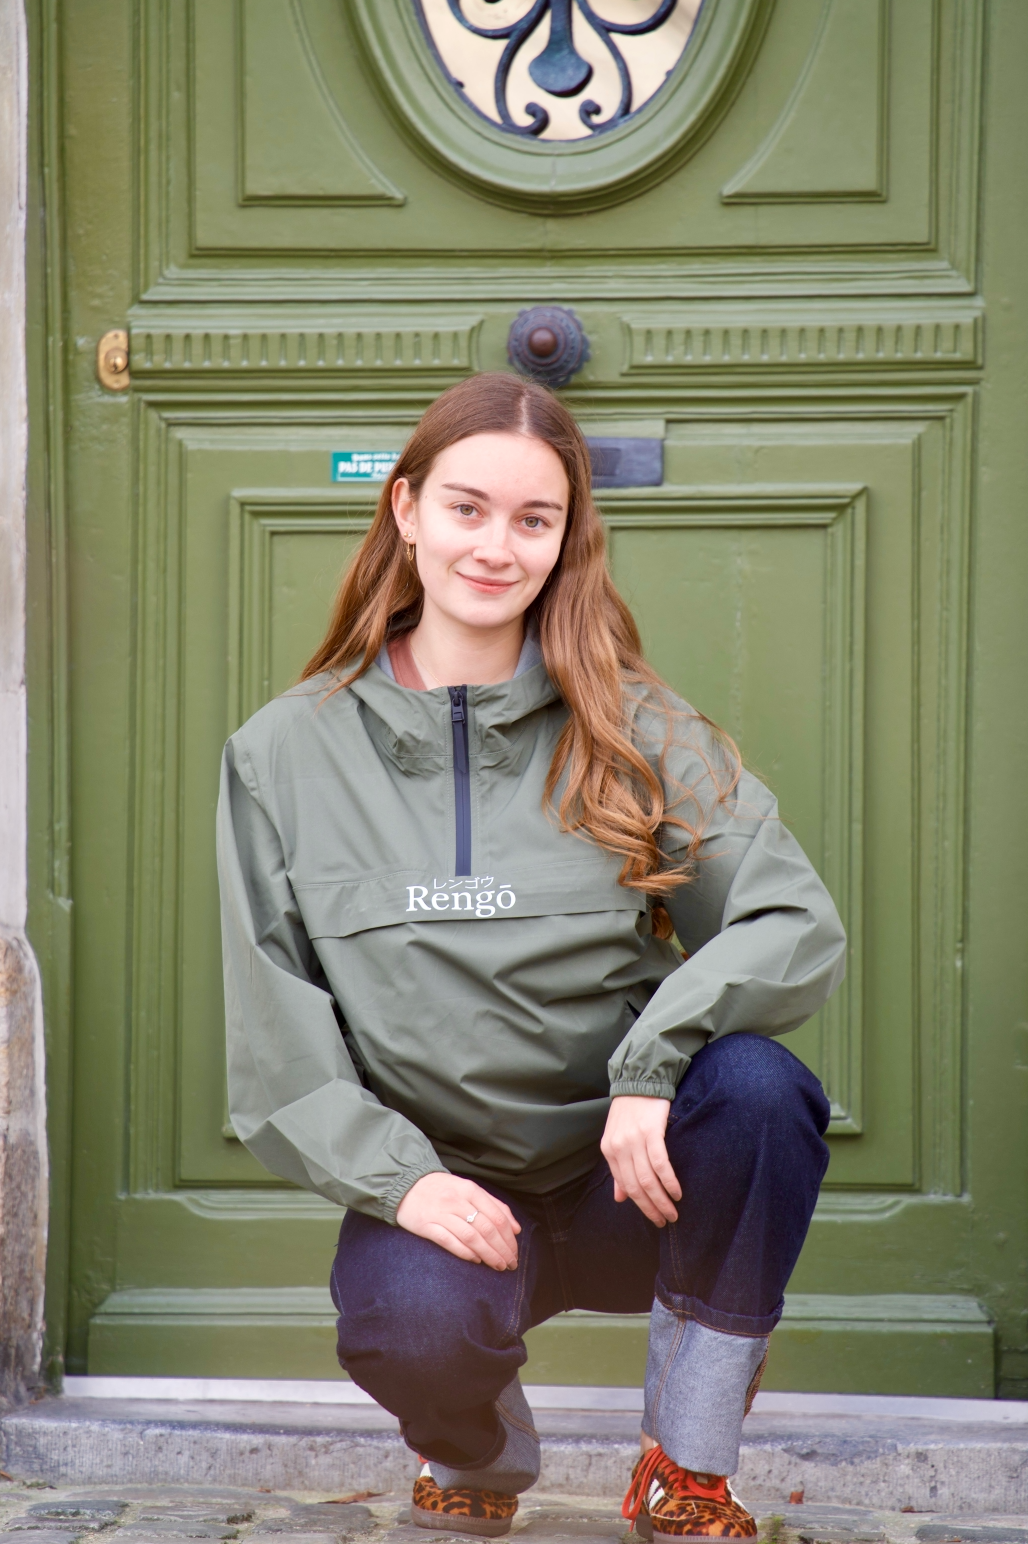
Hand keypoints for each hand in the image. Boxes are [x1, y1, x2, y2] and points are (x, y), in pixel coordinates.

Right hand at [396, 1173, 520, 1270]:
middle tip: (510, 1264)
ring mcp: (441, 1213)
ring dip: (488, 1254)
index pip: (497, 1217)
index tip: (515, 1252)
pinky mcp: (427, 1225)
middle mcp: (457, 1201)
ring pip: (471, 1237)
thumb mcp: (469, 1189)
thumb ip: (494, 1205)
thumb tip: (516, 1228)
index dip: (509, 1238)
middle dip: (502, 1249)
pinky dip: (465, 1252)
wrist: (406, 1185)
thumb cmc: (443, 1190)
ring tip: (498, 1266)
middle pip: (487, 1229)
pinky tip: (476, 1260)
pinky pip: (449, 1241)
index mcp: (470, 1190)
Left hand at [600, 1095, 680, 1226]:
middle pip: (636, 1186)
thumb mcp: (617, 1139)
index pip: (624, 1186)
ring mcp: (634, 1140)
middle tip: (666, 1220)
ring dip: (662, 1200)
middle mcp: (619, 1147)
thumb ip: (619, 1169)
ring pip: (648, 1179)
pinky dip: (669, 1181)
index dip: (640, 1205)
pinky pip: (660, 1163)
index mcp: (609, 1150)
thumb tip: (620, 1198)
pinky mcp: (651, 1132)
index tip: (654, 1217)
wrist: (639, 1081)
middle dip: (651, 1208)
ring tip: (673, 1212)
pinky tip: (677, 1192)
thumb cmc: (630, 1112)